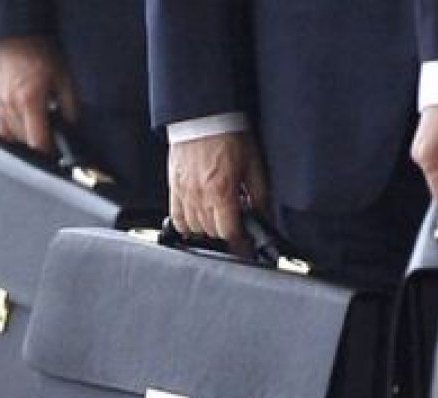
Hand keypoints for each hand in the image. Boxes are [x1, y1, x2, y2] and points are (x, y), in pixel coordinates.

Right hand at [0, 36, 76, 152]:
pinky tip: (25, 129)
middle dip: (41, 144)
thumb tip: (72, 124)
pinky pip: (2, 129)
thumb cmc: (39, 53)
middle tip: (54, 140)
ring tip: (41, 131)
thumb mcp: (64, 78)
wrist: (14, 36)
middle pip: (26, 143)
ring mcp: (0, 105)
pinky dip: (14, 133)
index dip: (50, 152)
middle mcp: (12, 107)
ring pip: (13, 138)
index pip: (38, 142)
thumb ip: (70, 105)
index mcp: (30, 102)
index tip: (60, 153)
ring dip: (27, 139)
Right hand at [167, 133, 269, 254]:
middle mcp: (200, 195)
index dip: (240, 239)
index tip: (246, 239)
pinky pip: (176, 218)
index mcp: (222, 191)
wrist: (203, 117)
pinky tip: (198, 219)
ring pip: (194, 228)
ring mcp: (184, 192)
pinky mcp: (174, 187)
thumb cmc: (228, 136)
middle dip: (226, 231)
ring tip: (218, 217)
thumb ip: (259, 195)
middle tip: (235, 222)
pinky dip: (187, 224)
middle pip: (212, 232)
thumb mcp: (253, 165)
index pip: (229, 232)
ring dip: (208, 228)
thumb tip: (263, 215)